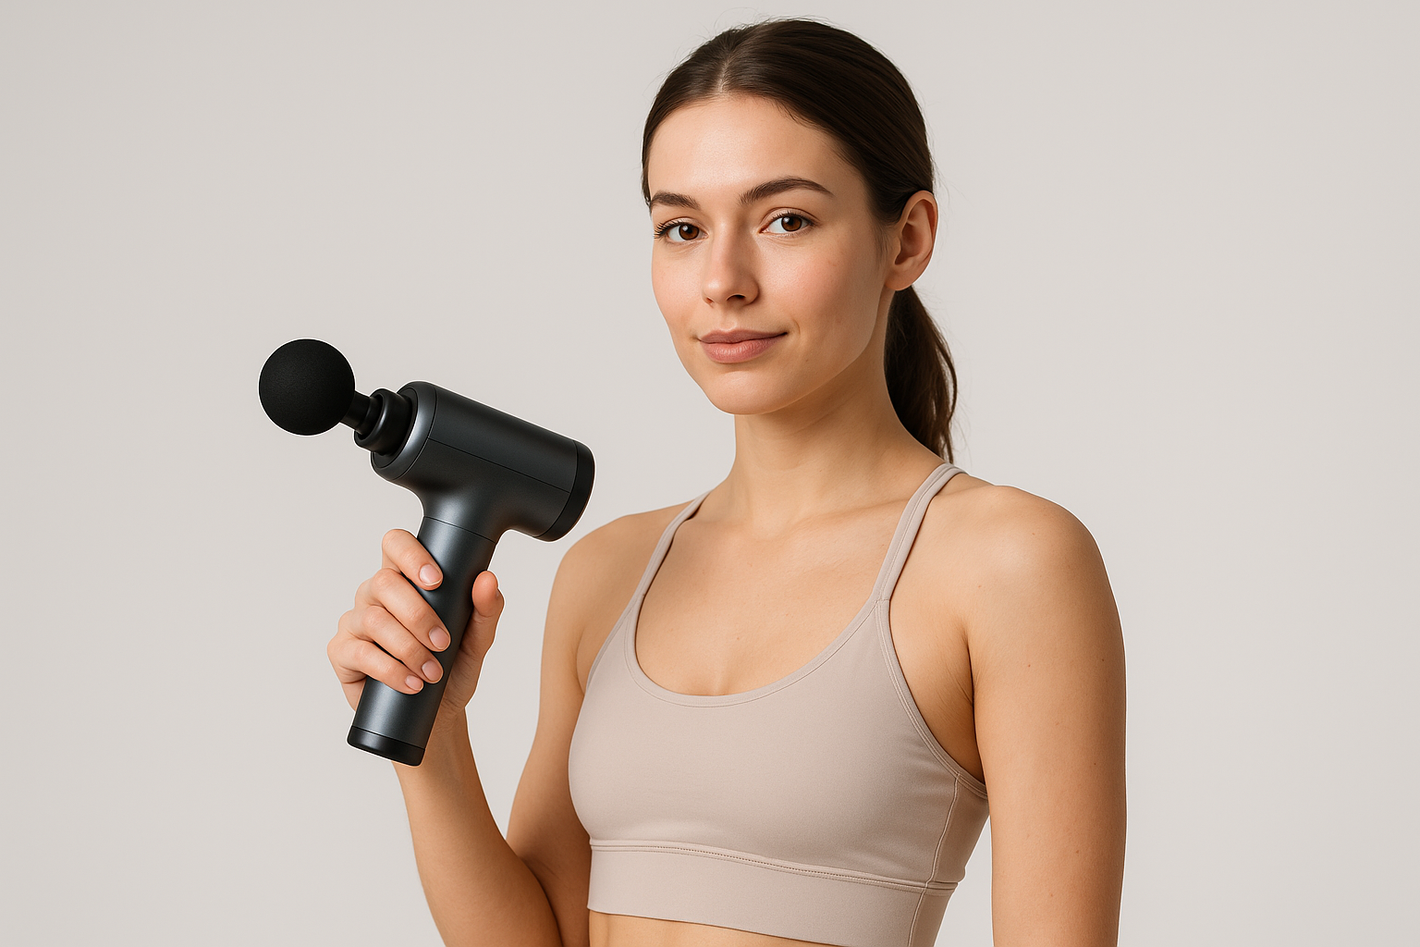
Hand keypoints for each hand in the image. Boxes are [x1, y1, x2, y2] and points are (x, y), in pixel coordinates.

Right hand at [329, 529, 504, 714]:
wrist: (437, 713)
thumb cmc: (453, 667)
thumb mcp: (477, 639)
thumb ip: (486, 609)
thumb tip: (487, 580)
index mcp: (405, 579)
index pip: (396, 544)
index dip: (411, 555)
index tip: (436, 580)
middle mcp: (374, 594)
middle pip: (384, 582)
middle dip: (418, 614)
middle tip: (442, 642)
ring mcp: (355, 621)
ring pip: (373, 619)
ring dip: (408, 647)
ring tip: (431, 671)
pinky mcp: (341, 652)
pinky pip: (360, 652)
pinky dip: (390, 669)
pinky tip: (410, 682)